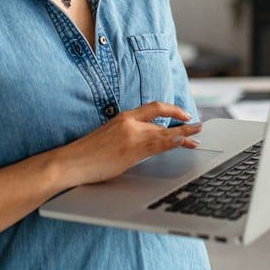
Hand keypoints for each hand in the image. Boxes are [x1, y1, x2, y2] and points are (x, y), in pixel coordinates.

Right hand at [52, 102, 202, 187]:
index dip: (171, 109)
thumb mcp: (109, 137)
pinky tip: (183, 142)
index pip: (153, 107)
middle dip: (182, 125)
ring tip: (197, 137)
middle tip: (198, 127)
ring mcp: (131, 136)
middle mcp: (129, 123)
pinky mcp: (131, 151)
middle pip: (162, 121)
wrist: (71, 162)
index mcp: (123, 117)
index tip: (184, 114)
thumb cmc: (87, 154)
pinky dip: (173, 143)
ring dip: (184, 135)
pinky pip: (157, 146)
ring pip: (163, 134)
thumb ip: (128, 136)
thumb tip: (144, 144)